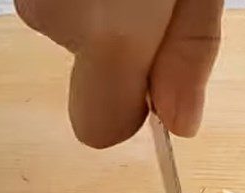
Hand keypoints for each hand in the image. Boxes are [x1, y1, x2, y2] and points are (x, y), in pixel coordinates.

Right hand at [15, 0, 223, 146]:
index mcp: (111, 30)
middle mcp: (55, 14)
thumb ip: (189, 52)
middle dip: (114, 42)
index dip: (128, 110)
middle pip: (83, 68)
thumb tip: (181, 125)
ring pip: (67, 25)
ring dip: (97, 6)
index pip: (98, 128)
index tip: (154, 73)